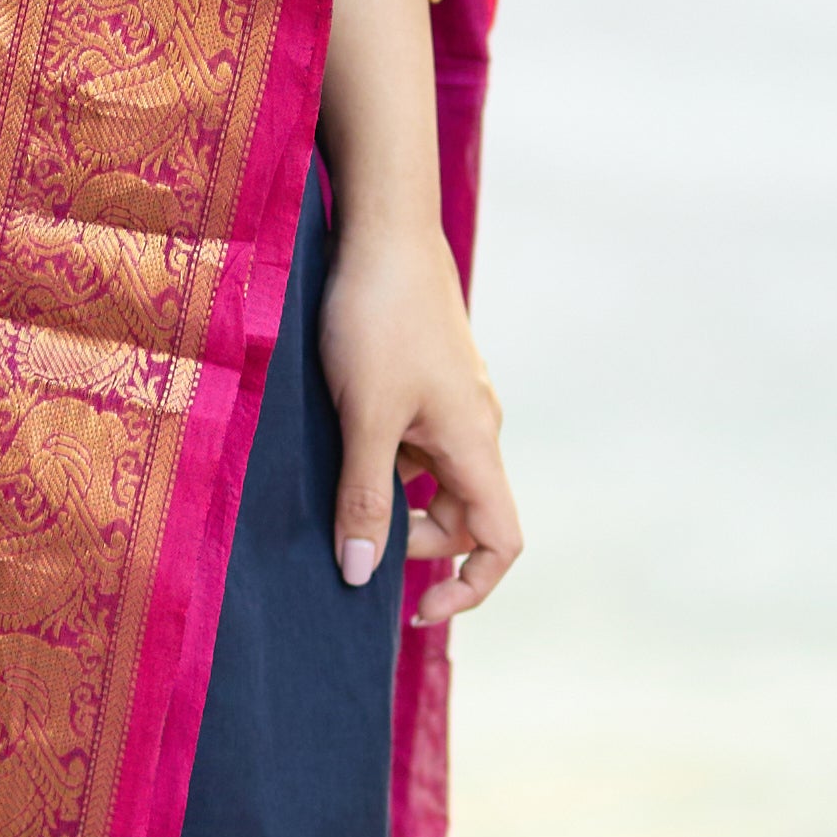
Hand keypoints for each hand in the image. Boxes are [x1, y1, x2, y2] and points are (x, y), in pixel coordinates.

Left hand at [316, 216, 521, 627]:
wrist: (382, 229)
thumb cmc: (376, 318)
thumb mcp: (364, 418)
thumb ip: (366, 497)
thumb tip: (362, 574)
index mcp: (475, 444)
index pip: (502, 541)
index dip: (470, 587)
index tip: (415, 607)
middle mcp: (475, 428)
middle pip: (461, 516)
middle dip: (412, 541)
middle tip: (350, 532)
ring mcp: (450, 402)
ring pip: (431, 477)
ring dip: (390, 493)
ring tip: (334, 475)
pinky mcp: (424, 379)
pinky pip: (413, 441)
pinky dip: (382, 456)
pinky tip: (337, 432)